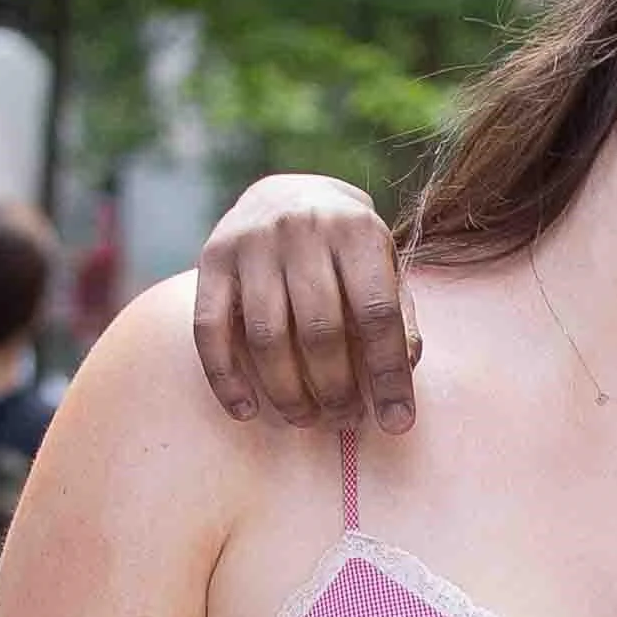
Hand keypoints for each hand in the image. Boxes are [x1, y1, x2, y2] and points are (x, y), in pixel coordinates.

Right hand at [189, 174, 417, 431]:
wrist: (286, 195)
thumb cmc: (346, 248)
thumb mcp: (383, 266)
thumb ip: (398, 314)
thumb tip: (407, 367)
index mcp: (357, 232)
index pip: (378, 314)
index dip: (389, 374)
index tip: (397, 421)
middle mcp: (303, 231)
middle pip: (320, 331)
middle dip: (336, 389)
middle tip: (345, 421)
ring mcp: (252, 243)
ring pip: (267, 337)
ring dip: (287, 392)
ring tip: (306, 419)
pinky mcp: (211, 260)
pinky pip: (210, 331)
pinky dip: (226, 378)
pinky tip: (246, 410)